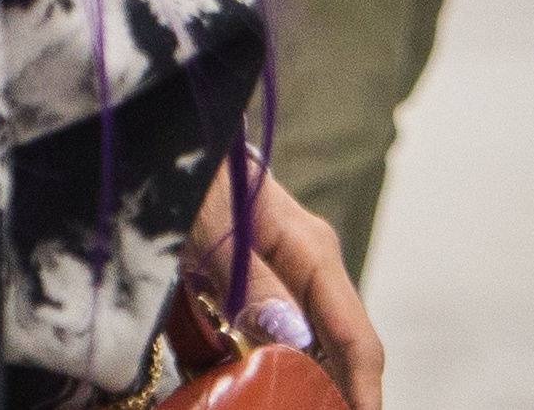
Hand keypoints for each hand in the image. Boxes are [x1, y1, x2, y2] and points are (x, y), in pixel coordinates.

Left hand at [184, 168, 385, 409]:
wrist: (170, 150)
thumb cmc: (195, 180)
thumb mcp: (214, 229)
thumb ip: (251, 282)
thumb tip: (293, 337)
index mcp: (312, 251)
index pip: (355, 334)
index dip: (363, 389)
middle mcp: (307, 269)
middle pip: (336, 350)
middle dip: (334, 395)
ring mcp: (281, 281)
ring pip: (302, 351)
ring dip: (295, 385)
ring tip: (284, 404)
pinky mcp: (250, 291)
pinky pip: (262, 343)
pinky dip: (253, 372)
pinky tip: (237, 388)